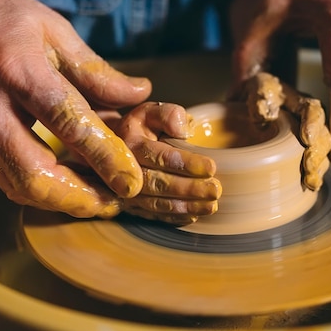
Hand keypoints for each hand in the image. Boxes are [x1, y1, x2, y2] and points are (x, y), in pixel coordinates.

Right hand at [0, 0, 151, 217]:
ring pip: (18, 185)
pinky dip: (42, 190)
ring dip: (62, 201)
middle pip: (35, 174)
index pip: (68, 123)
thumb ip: (96, 71)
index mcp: (19, 70)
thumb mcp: (55, 30)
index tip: (131, 180)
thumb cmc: (3, 16)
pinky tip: (71, 187)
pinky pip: (6, 177)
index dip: (104, 156)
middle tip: (114, 203)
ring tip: (99, 200)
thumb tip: (139, 94)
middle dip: (80, 198)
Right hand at [109, 102, 221, 225]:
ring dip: (185, 206)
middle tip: (215, 190)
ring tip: (210, 206)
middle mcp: (123, 170)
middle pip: (158, 183)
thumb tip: (183, 129)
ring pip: (155, 203)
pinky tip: (193, 216)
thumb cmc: (141, 129)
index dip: (186, 163)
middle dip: (189, 189)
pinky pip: (152, 215)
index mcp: (129, 143)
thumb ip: (168, 115)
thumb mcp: (152, 113)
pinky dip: (173, 218)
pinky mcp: (130, 206)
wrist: (115, 148)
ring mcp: (124, 191)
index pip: (159, 155)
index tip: (211, 167)